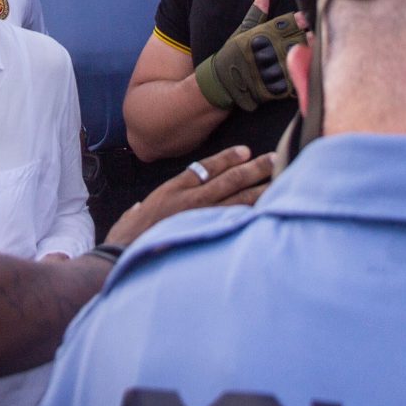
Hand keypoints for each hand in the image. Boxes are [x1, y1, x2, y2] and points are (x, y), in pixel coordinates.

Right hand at [104, 144, 275, 244]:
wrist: (125, 255)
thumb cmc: (127, 238)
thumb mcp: (133, 214)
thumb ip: (145, 209)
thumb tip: (140, 209)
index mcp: (173, 189)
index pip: (206, 167)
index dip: (227, 158)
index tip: (245, 151)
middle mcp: (190, 200)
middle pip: (229, 179)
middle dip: (254, 169)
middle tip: (275, 159)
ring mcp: (201, 218)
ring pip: (238, 199)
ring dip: (261, 188)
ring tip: (280, 180)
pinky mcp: (207, 234)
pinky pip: (235, 221)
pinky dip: (253, 214)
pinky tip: (269, 210)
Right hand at [195, 0, 306, 111]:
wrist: (221, 84)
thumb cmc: (233, 54)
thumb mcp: (243, 30)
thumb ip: (257, 11)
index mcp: (261, 35)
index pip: (289, 24)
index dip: (301, 20)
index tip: (307, 19)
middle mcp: (267, 52)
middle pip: (298, 41)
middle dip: (309, 38)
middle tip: (317, 36)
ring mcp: (272, 71)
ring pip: (300, 60)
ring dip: (310, 56)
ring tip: (318, 52)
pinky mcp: (276, 89)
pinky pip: (297, 80)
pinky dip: (305, 75)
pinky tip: (309, 71)